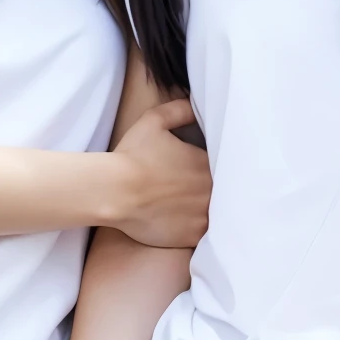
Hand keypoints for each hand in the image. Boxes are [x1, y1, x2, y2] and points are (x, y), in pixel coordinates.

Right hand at [109, 98, 210, 248]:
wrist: (115, 192)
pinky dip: (200, 230)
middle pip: (225, 192)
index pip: (223, 166)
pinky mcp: (193, 236)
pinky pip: (207, 236)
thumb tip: (194, 103)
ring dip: (213, 212)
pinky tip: (189, 224)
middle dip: (215, 190)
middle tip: (197, 190)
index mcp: (207, 164)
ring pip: (219, 215)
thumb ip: (179, 110)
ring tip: (195, 208)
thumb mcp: (154, 120)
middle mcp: (211, 191)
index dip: (215, 169)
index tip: (200, 171)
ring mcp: (204, 216)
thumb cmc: (132, 156)